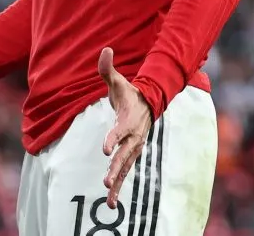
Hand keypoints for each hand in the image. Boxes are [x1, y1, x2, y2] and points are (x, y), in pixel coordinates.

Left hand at [99, 47, 152, 209]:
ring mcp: (133, 148)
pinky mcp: (131, 156)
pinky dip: (118, 187)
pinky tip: (110, 203)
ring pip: (125, 168)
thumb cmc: (129, 94)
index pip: (120, 130)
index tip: (105, 149)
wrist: (148, 105)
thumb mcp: (117, 81)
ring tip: (107, 197)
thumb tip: (105, 49)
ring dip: (117, 182)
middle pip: (124, 154)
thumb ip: (108, 68)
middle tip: (105, 180)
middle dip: (115, 167)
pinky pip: (125, 173)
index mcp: (129, 120)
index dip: (113, 138)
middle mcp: (133, 137)